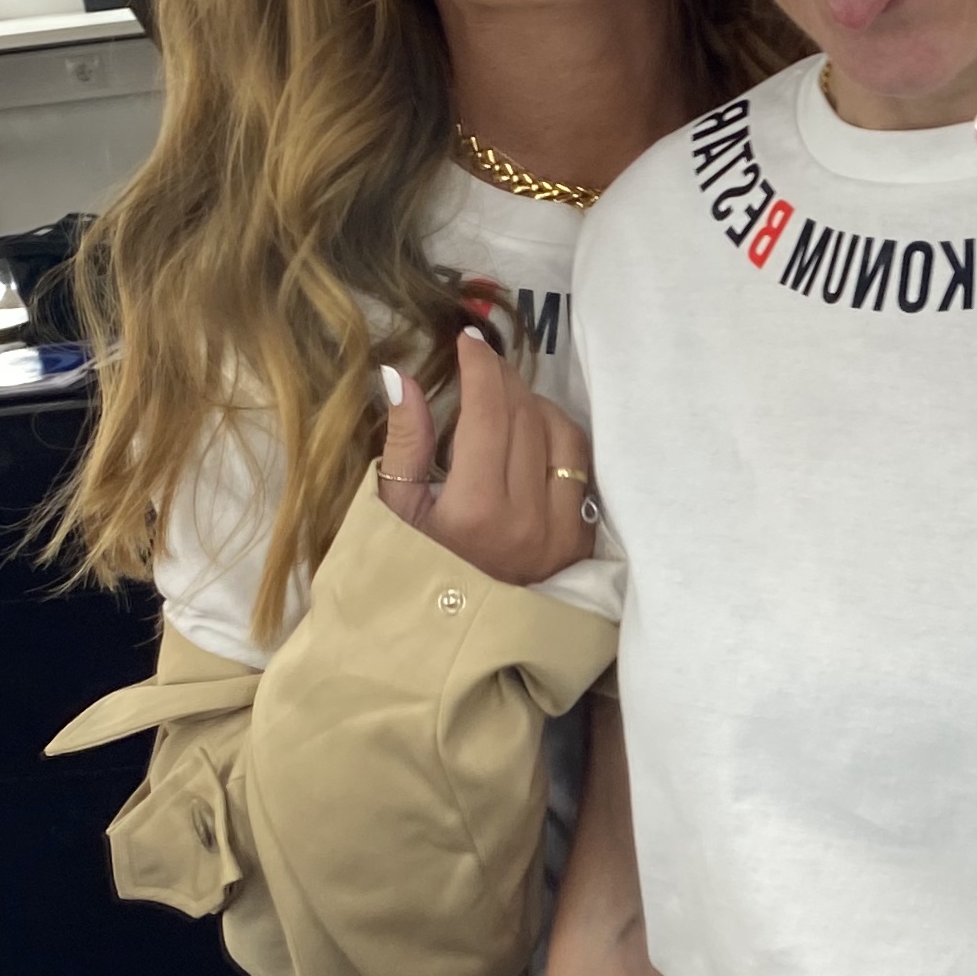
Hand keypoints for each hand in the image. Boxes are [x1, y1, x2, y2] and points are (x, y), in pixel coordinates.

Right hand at [375, 326, 596, 585]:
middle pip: (525, 417)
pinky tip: (535, 433)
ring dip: (534, 404)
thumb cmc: (416, 568)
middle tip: (481, 365)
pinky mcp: (580, 537)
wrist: (460, 634)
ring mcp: (560, 529)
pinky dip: (559, 436)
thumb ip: (404, 442)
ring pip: (561, 433)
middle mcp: (526, 517)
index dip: (480, 368)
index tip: (469, 341)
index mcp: (475, 509)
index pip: (487, 414)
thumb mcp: (396, 512)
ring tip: (505, 401)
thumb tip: (403, 375)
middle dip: (502, 380)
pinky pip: (579, 464)